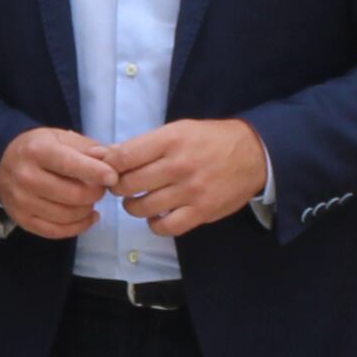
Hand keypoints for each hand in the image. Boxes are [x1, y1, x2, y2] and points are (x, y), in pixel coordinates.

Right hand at [0, 127, 113, 240]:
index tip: (113, 177)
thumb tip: (111, 159)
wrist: (1, 161)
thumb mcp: (60, 137)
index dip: (96, 172)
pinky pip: (56, 231)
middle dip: (95, 193)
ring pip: (67, 215)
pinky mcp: (22, 220)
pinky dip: (78, 227)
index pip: (70, 164)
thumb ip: (88, 148)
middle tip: (101, 188)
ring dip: (87, 209)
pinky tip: (88, 217)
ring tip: (91, 200)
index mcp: (37, 151)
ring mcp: (22, 202)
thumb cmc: (38, 148)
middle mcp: (26, 177)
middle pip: (73, 195)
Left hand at [99, 116, 268, 240]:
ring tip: (138, 200)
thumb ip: (143, 144)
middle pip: (128, 184)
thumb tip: (103, 155)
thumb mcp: (178, 130)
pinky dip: (154, 224)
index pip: (124, 157)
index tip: (109, 170)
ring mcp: (191, 191)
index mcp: (171, 140)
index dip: (108, 166)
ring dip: (133, 206)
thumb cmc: (211, 139)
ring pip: (143, 207)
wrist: (254, 154)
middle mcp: (179, 165)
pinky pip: (166, 227)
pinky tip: (156, 216)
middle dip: (118, 187)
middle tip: (122, 186)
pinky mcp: (202, 212)